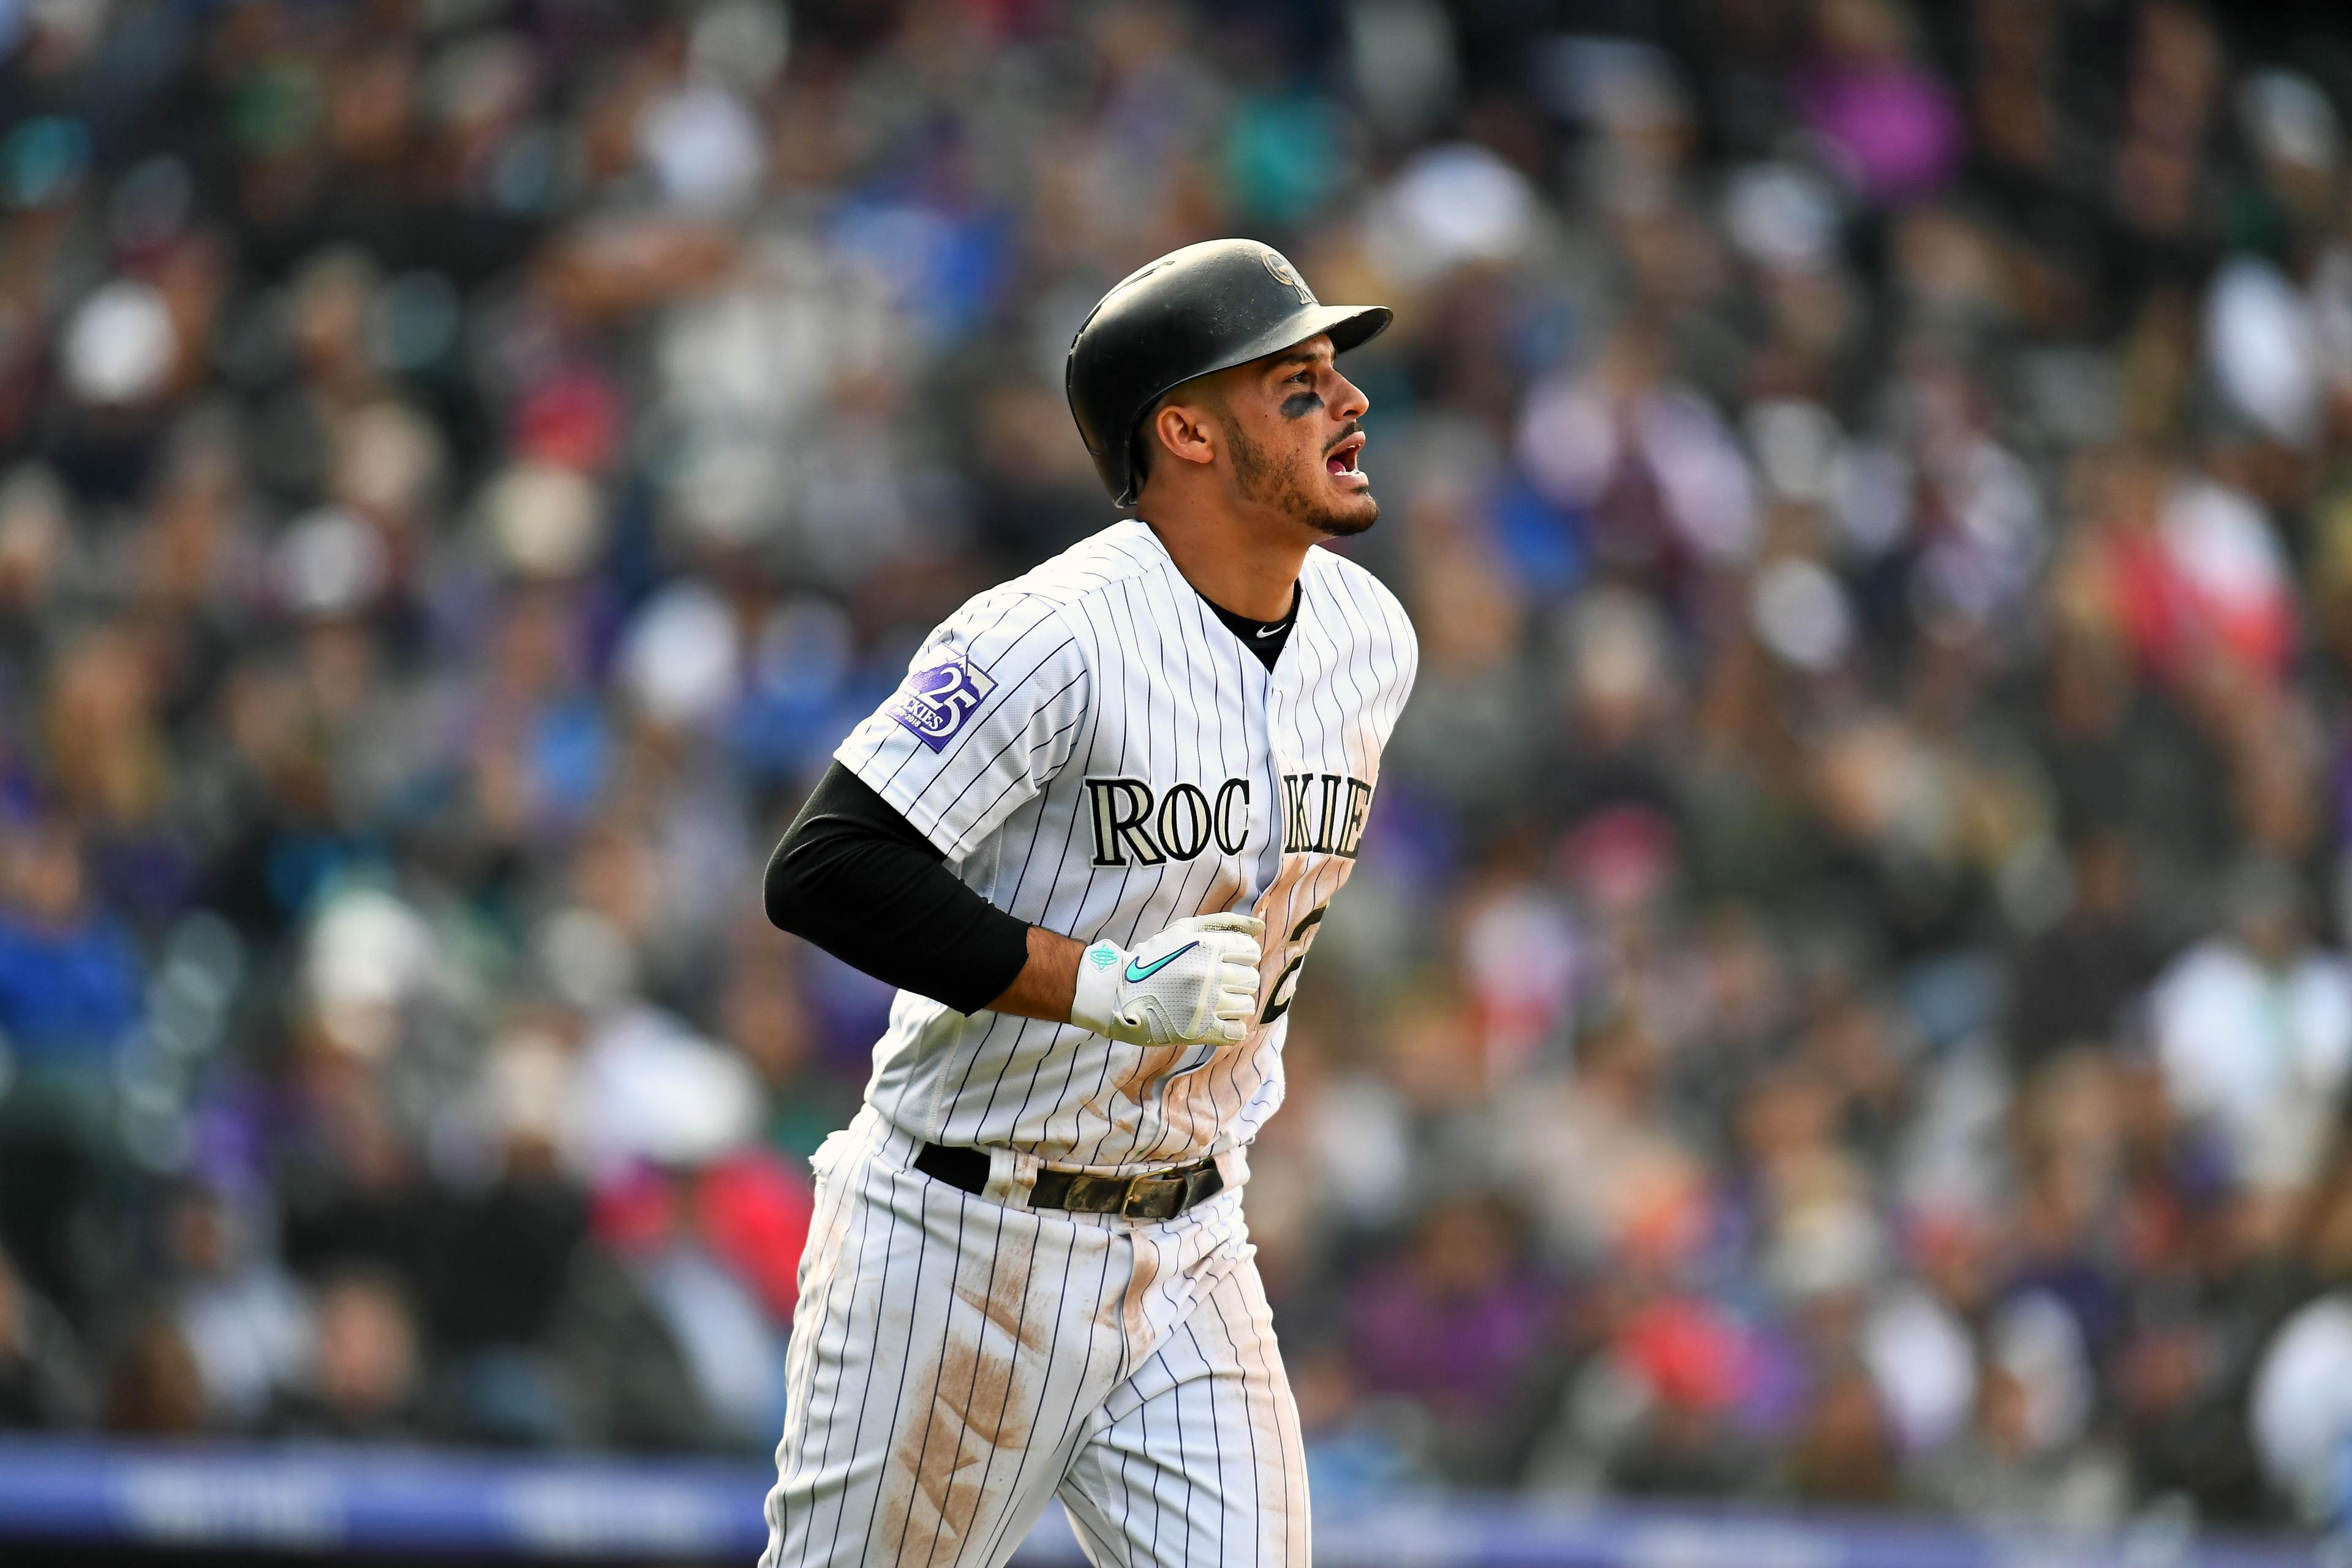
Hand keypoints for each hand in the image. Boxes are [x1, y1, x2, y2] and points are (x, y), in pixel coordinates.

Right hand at [1067, 913, 1265, 1046]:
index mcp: (1208, 947)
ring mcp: (1206, 1003)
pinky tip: (1216, 1021)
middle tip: (1216, 983)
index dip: (1241, 957)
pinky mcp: (1200, 1030)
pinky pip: (1237, 1032)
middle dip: (1238, 980)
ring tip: (1212, 1002)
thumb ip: (1225, 924)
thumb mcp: (1184, 930)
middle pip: (1251, 979)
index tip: (1224, 962)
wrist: (1118, 991)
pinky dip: (1231, 1028)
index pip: (1250, 952)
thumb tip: (1261, 928)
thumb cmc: (1153, 957)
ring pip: (1247, 1006)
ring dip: (1234, 1004)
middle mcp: (1210, 973)